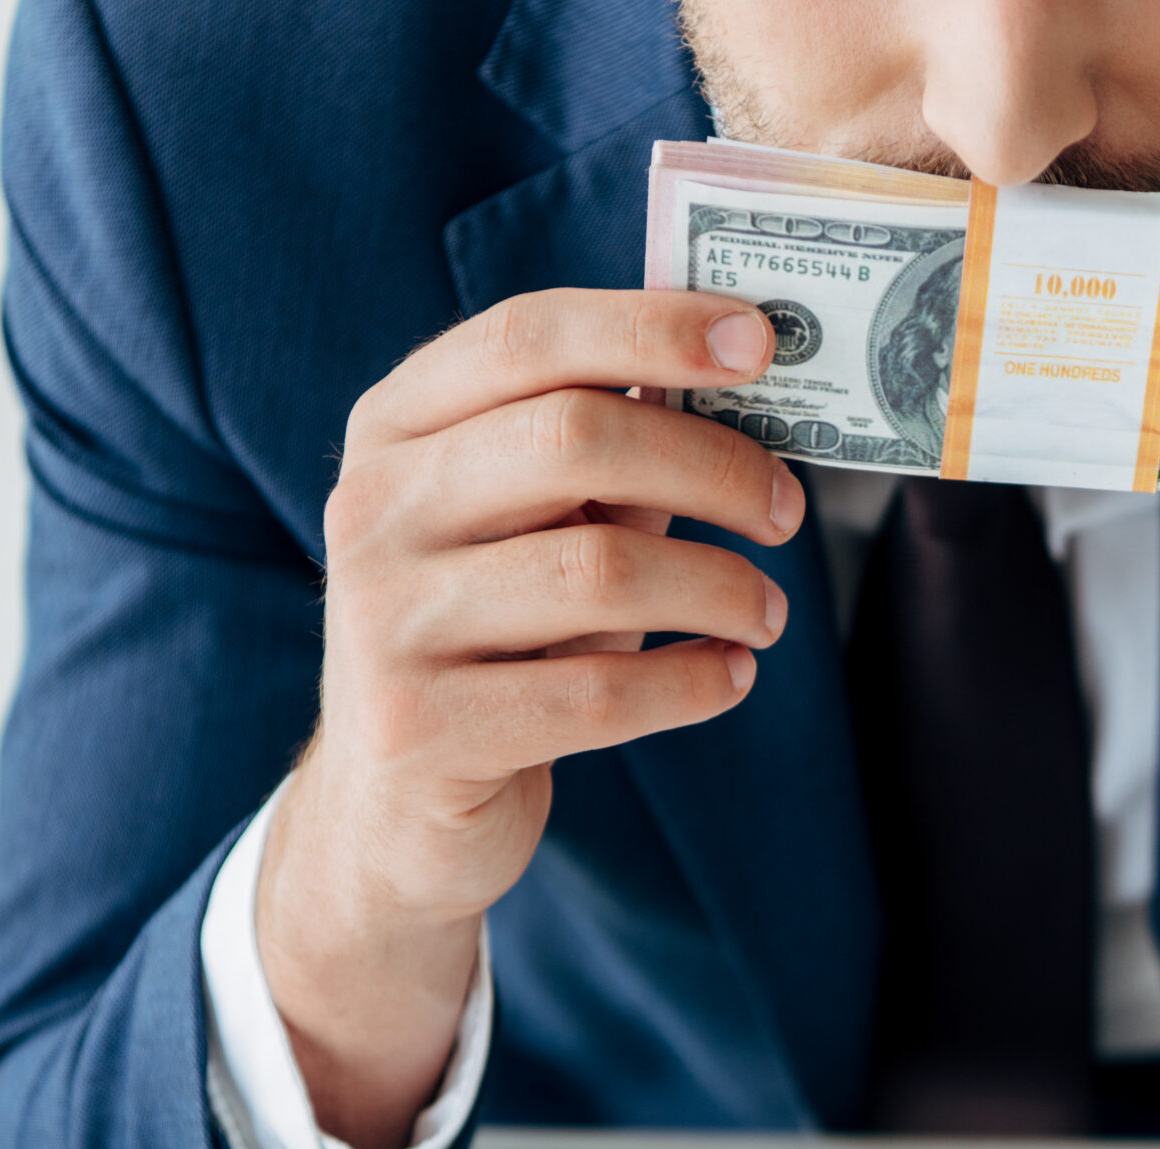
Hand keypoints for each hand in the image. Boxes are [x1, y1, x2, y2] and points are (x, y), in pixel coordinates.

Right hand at [259, 289, 803, 1148]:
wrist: (390, 811)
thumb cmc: (495, 638)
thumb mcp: (534, 529)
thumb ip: (608, 454)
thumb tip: (736, 368)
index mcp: (396, 428)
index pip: (528, 338)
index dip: (652, 327)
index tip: (761, 343)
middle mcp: (373, 509)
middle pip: (575, 440)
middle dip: (712, 467)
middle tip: (785, 509)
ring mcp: (385, 620)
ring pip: (599, 569)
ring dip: (719, 586)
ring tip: (768, 613)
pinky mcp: (420, 729)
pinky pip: (598, 692)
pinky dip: (691, 681)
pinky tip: (729, 676)